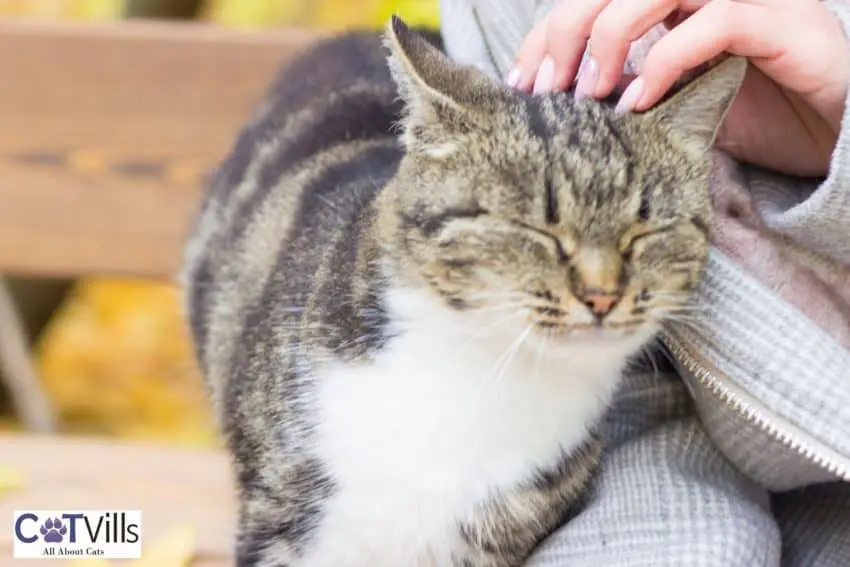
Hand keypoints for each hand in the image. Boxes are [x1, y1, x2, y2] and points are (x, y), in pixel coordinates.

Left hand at [508, 0, 849, 176]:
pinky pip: (709, 24)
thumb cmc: (750, 113)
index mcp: (666, 0)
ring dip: (607, 39)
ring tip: (587, 96)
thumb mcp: (670, 103)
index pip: (591, 0)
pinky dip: (663, 63)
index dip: (547, 36)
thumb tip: (558, 108)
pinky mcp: (773, 17)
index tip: (520, 85)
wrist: (831, 127)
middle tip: (543, 91)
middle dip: (565, 33)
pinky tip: (638, 104)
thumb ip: (623, 91)